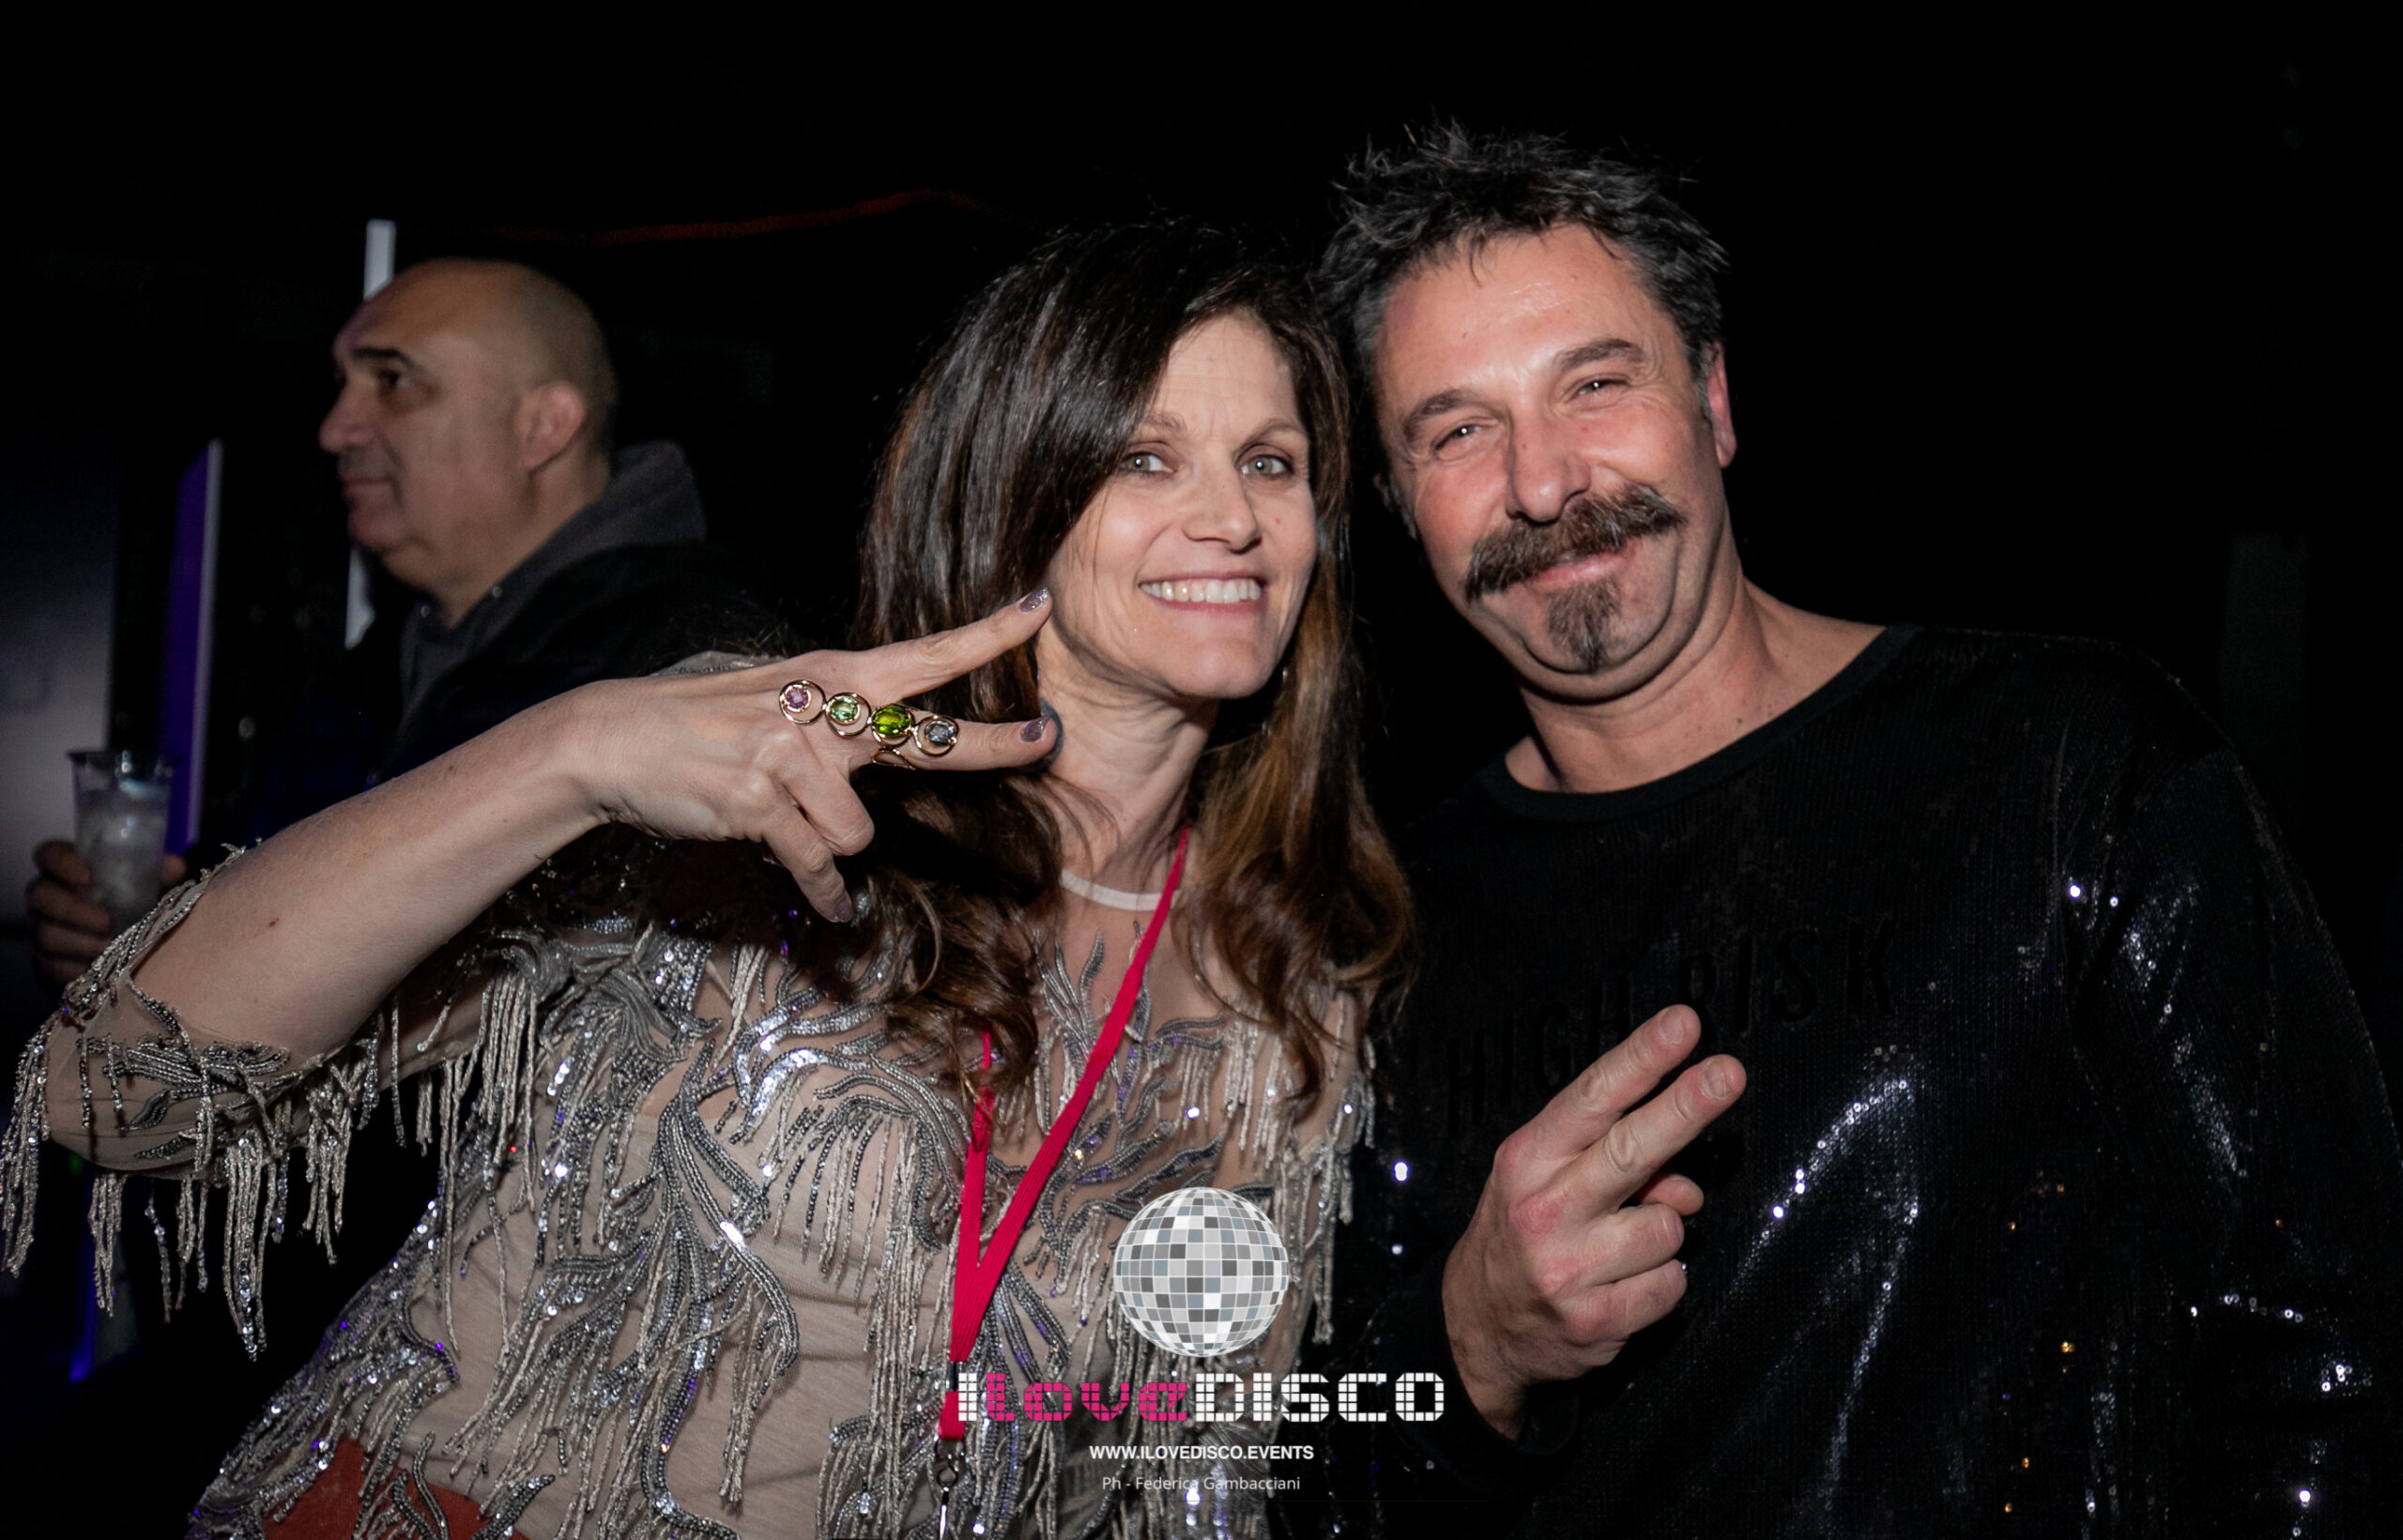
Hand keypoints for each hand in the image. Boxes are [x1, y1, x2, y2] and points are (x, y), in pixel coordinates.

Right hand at [25, 841, 187, 986]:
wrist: (119, 948)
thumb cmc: (129, 904)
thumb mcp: (145, 885)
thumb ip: (155, 873)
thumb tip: (175, 866)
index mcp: (67, 868)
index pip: (50, 854)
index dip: (63, 863)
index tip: (88, 877)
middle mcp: (46, 896)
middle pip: (40, 896)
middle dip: (73, 910)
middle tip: (108, 921)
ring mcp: (41, 928)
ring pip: (45, 934)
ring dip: (80, 942)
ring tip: (111, 947)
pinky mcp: (45, 960)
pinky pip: (52, 965)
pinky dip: (78, 968)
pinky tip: (102, 970)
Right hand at [551, 590, 1058, 921]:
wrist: (618, 741)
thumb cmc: (706, 729)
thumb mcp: (779, 703)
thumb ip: (839, 724)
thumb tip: (895, 748)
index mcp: (832, 678)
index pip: (923, 657)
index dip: (983, 637)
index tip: (1037, 609)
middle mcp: (821, 709)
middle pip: (927, 736)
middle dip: (991, 744)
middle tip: (1046, 738)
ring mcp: (791, 752)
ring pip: (857, 831)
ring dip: (827, 843)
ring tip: (780, 820)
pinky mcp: (762, 799)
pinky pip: (819, 864)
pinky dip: (823, 891)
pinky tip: (829, 904)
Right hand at [1441, 1004, 1744, 1436]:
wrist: (1477, 1325)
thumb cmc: (1521, 1231)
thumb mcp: (1541, 1178)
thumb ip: (1608, 1160)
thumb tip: (1686, 1181)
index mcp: (1528, 1159)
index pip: (1593, 1099)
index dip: (1642, 1059)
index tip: (1683, 1025)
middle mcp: (1544, 1209)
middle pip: (1631, 1149)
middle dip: (1685, 1107)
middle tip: (1729, 1072)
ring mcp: (1567, 1268)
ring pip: (1668, 1226)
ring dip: (1662, 1232)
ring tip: (1621, 1246)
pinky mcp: (1594, 1321)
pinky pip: (1670, 1284)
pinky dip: (1660, 1283)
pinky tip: (1623, 1284)